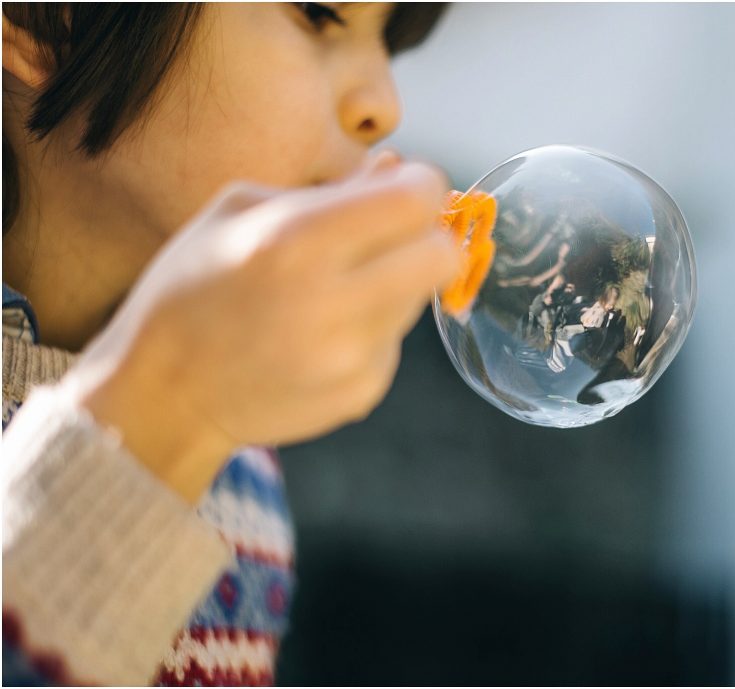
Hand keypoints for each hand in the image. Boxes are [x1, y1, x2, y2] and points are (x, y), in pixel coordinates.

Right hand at [60, 156, 458, 502]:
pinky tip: (321, 336)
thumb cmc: (192, 288)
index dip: (419, 186)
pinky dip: (372, 331)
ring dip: (394, 283)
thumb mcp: (239, 211)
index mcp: (296, 241)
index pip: (415, 201)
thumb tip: (397, 168)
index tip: (402, 190)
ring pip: (421, 298)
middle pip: (442, 255)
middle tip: (390, 238)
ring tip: (333, 291)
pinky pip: (396, 344)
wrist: (163, 394)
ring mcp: (351, 357)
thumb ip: (329, 187)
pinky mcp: (362, 394)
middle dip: (426, 236)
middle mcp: (333, 303)